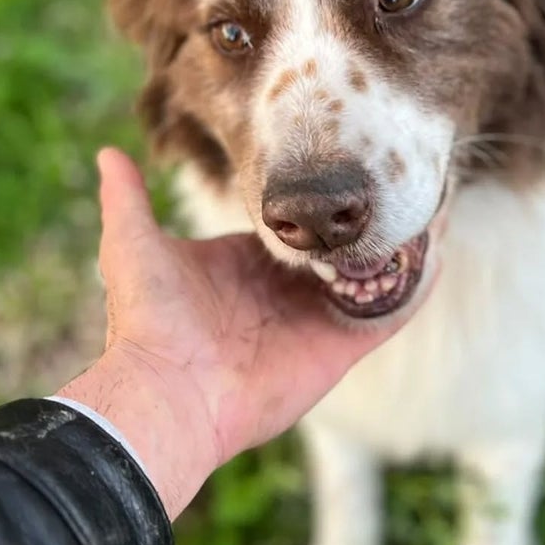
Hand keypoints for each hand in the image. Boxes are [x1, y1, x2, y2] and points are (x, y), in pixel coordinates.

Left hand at [58, 148, 404, 515]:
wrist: (165, 391)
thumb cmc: (148, 319)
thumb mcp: (132, 245)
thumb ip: (128, 200)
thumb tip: (108, 153)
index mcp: (251, 266)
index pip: (298, 227)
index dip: (323, 201)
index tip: (350, 163)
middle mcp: (289, 292)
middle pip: (341, 250)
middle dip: (368, 220)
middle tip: (401, 177)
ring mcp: (318, 320)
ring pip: (372, 276)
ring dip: (400, 246)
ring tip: (432, 201)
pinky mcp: (340, 347)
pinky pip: (387, 313)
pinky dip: (414, 286)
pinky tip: (436, 250)